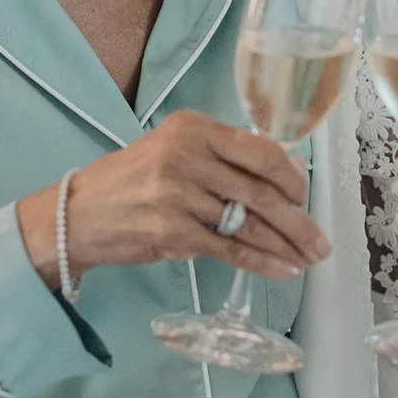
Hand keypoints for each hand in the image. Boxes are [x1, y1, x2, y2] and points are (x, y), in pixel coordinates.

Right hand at [18, 111, 328, 288]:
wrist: (77, 214)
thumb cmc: (131, 181)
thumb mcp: (174, 150)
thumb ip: (224, 158)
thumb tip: (288, 173)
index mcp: (192, 128)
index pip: (259, 151)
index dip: (291, 178)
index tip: (306, 197)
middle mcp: (186, 157)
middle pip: (260, 191)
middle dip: (298, 220)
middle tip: (320, 241)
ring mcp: (179, 195)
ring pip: (249, 224)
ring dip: (285, 245)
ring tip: (308, 258)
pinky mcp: (173, 233)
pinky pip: (230, 250)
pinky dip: (261, 262)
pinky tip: (283, 269)